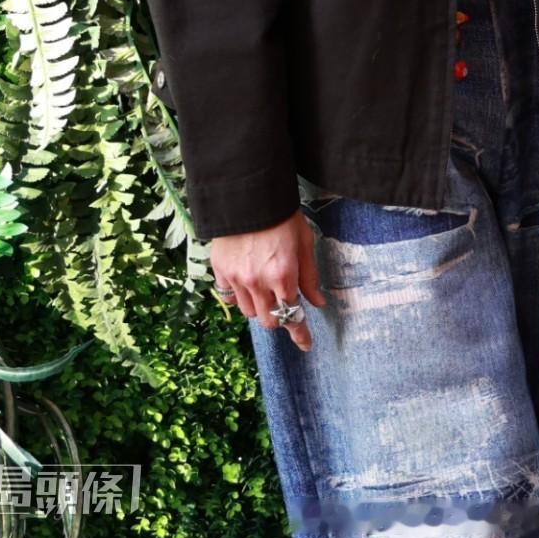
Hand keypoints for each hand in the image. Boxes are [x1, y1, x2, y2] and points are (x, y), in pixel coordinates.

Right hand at [211, 209, 327, 350]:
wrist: (249, 193)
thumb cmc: (282, 215)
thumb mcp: (304, 241)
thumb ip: (309, 275)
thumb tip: (318, 302)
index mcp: (282, 274)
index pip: (291, 315)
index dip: (300, 333)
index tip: (305, 344)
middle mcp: (258, 281)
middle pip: (268, 321)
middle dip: (278, 318)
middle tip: (283, 304)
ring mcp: (236, 277)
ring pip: (248, 311)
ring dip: (259, 307)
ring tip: (265, 288)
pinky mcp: (220, 269)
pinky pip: (229, 296)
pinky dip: (238, 294)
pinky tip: (245, 281)